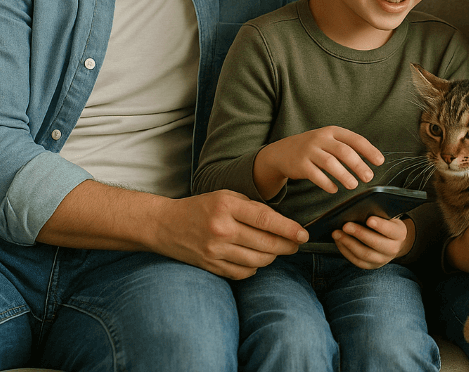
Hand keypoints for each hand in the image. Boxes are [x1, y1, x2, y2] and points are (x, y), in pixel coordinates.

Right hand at [152, 189, 307, 279]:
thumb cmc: (201, 207)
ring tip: (277, 249)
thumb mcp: (225, 196)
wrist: (165, 225)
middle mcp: (221, 229)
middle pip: (266, 243)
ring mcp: (215, 250)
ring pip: (258, 260)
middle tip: (296, 243)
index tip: (303, 234)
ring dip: (273, 256)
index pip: (266, 219)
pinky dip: (255, 266)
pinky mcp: (210, 266)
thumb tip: (282, 223)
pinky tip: (256, 258)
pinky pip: (243, 272)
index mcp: (226, 206)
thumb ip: (252, 207)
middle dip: (287, 245)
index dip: (289, 228)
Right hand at [255, 126, 385, 197]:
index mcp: (332, 131)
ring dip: (344, 175)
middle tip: (369, 177)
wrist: (282, 152)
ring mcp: (309, 151)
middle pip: (343, 151)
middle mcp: (321, 139)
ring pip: (330, 163)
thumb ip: (347, 147)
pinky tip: (334, 190)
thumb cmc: (314, 148)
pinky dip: (326, 183)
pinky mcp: (299, 165)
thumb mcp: (329, 141)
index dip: (369, 150)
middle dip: (358, 165)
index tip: (380, 162)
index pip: (355, 139)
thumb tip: (372, 161)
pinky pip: (315, 175)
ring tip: (353, 185)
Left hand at [333, 215, 413, 269]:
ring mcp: (381, 260)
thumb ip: (380, 214)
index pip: (391, 230)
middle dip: (359, 234)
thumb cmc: (387, 224)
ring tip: (337, 233)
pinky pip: (356, 260)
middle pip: (376, 244)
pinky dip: (345, 250)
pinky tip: (339, 241)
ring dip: (348, 243)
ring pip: (364, 254)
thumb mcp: (389, 218)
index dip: (380, 226)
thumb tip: (361, 209)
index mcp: (399, 234)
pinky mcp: (370, 265)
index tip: (369, 219)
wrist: (393, 242)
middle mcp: (393, 249)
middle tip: (345, 225)